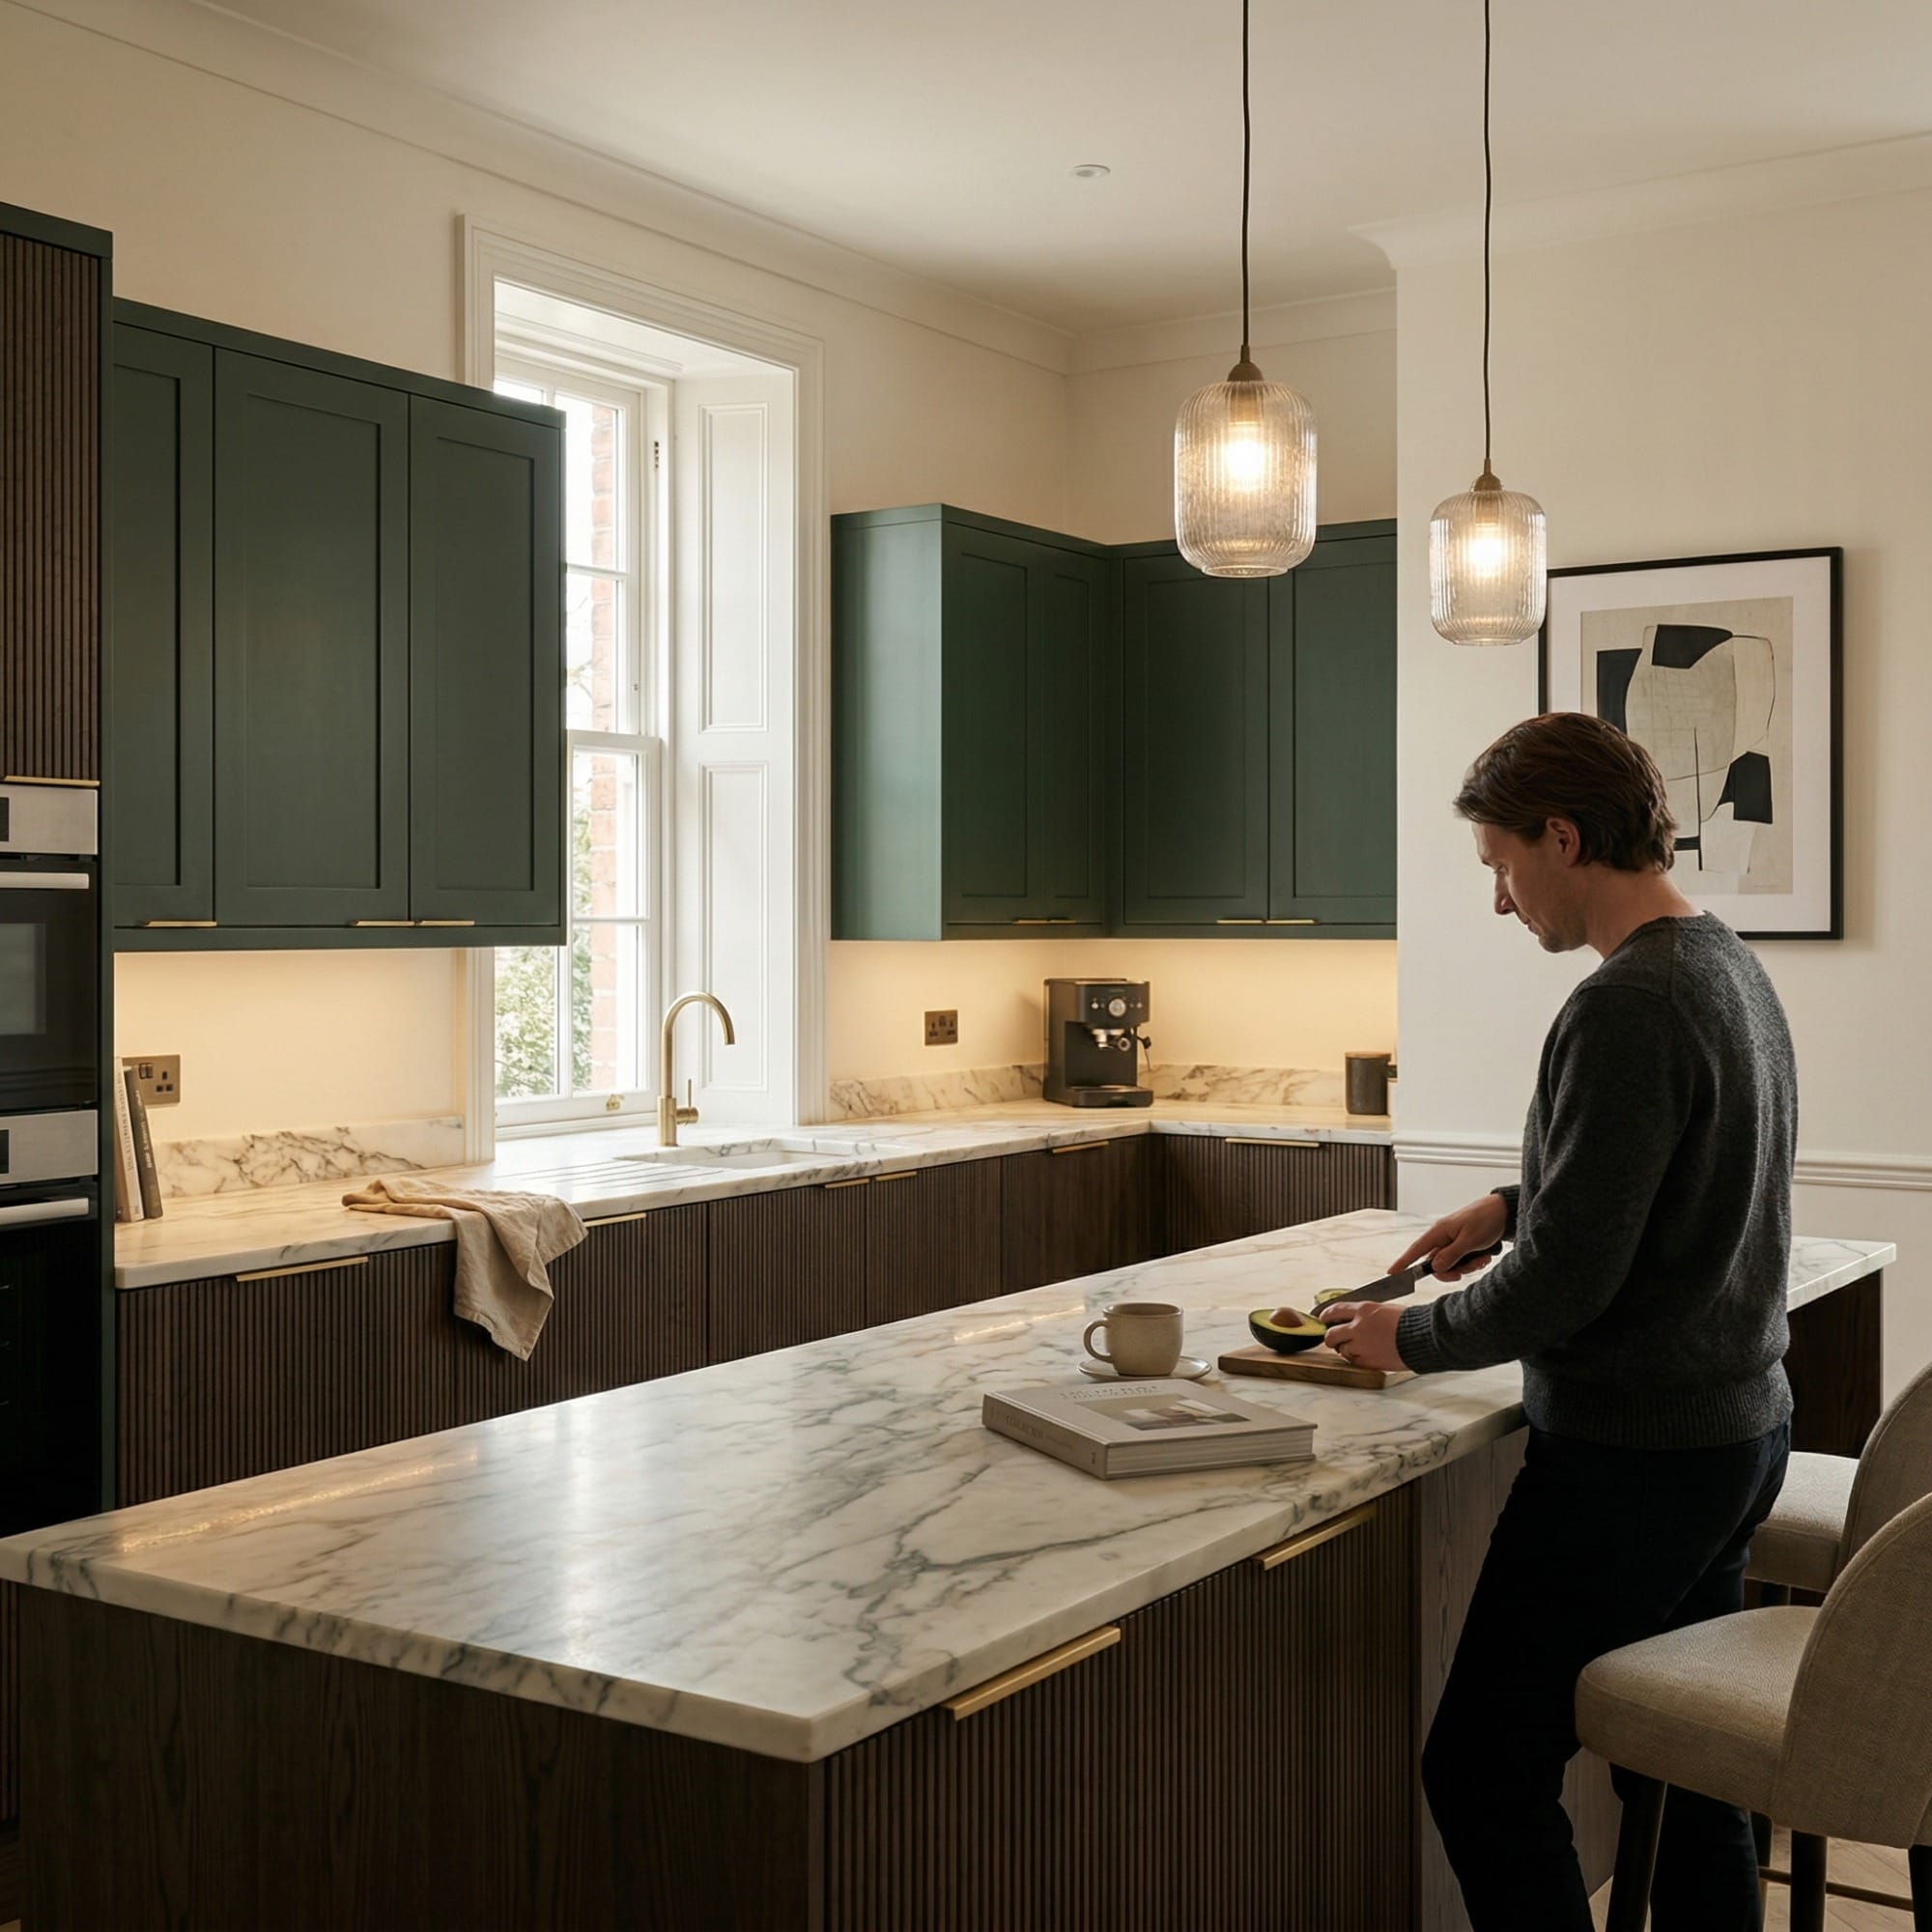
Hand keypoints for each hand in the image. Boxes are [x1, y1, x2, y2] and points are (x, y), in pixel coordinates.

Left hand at [1318, 1301, 1406, 1371]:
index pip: (1334, 1310)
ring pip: (1342, 1350)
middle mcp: (1358, 1327)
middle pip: (1331, 1335)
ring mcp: (1361, 1345)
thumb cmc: (1410, 1322)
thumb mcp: (1385, 1309)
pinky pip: (1354, 1362)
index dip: (1325, 1316)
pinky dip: (1357, 1360)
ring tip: (1359, 1349)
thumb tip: (1356, 1320)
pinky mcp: (1367, 1361)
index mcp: (1363, 1310)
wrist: (1422, 1337)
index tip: (1323, 1319)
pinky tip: (1367, 1356)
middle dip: (1331, 1338)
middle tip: (1334, 1340)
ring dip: (1347, 1350)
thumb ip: (1367, 1315)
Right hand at [1388, 1194, 1508, 1283]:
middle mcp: (1443, 1237)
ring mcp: (1453, 1242)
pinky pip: (1462, 1261)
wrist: (1503, 1212)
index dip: (1403, 1262)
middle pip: (1436, 1264)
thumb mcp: (1469, 1240)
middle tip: (1465, 1271)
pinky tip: (1484, 1256)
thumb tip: (1434, 1267)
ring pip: (1451, 1264)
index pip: (1416, 1250)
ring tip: (1481, 1258)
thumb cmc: (1486, 1220)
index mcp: (1439, 1232)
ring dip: (1467, 1266)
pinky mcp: (1463, 1245)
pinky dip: (1473, 1262)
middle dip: (1452, 1271)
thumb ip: (1451, 1255)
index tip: (1391, 1274)